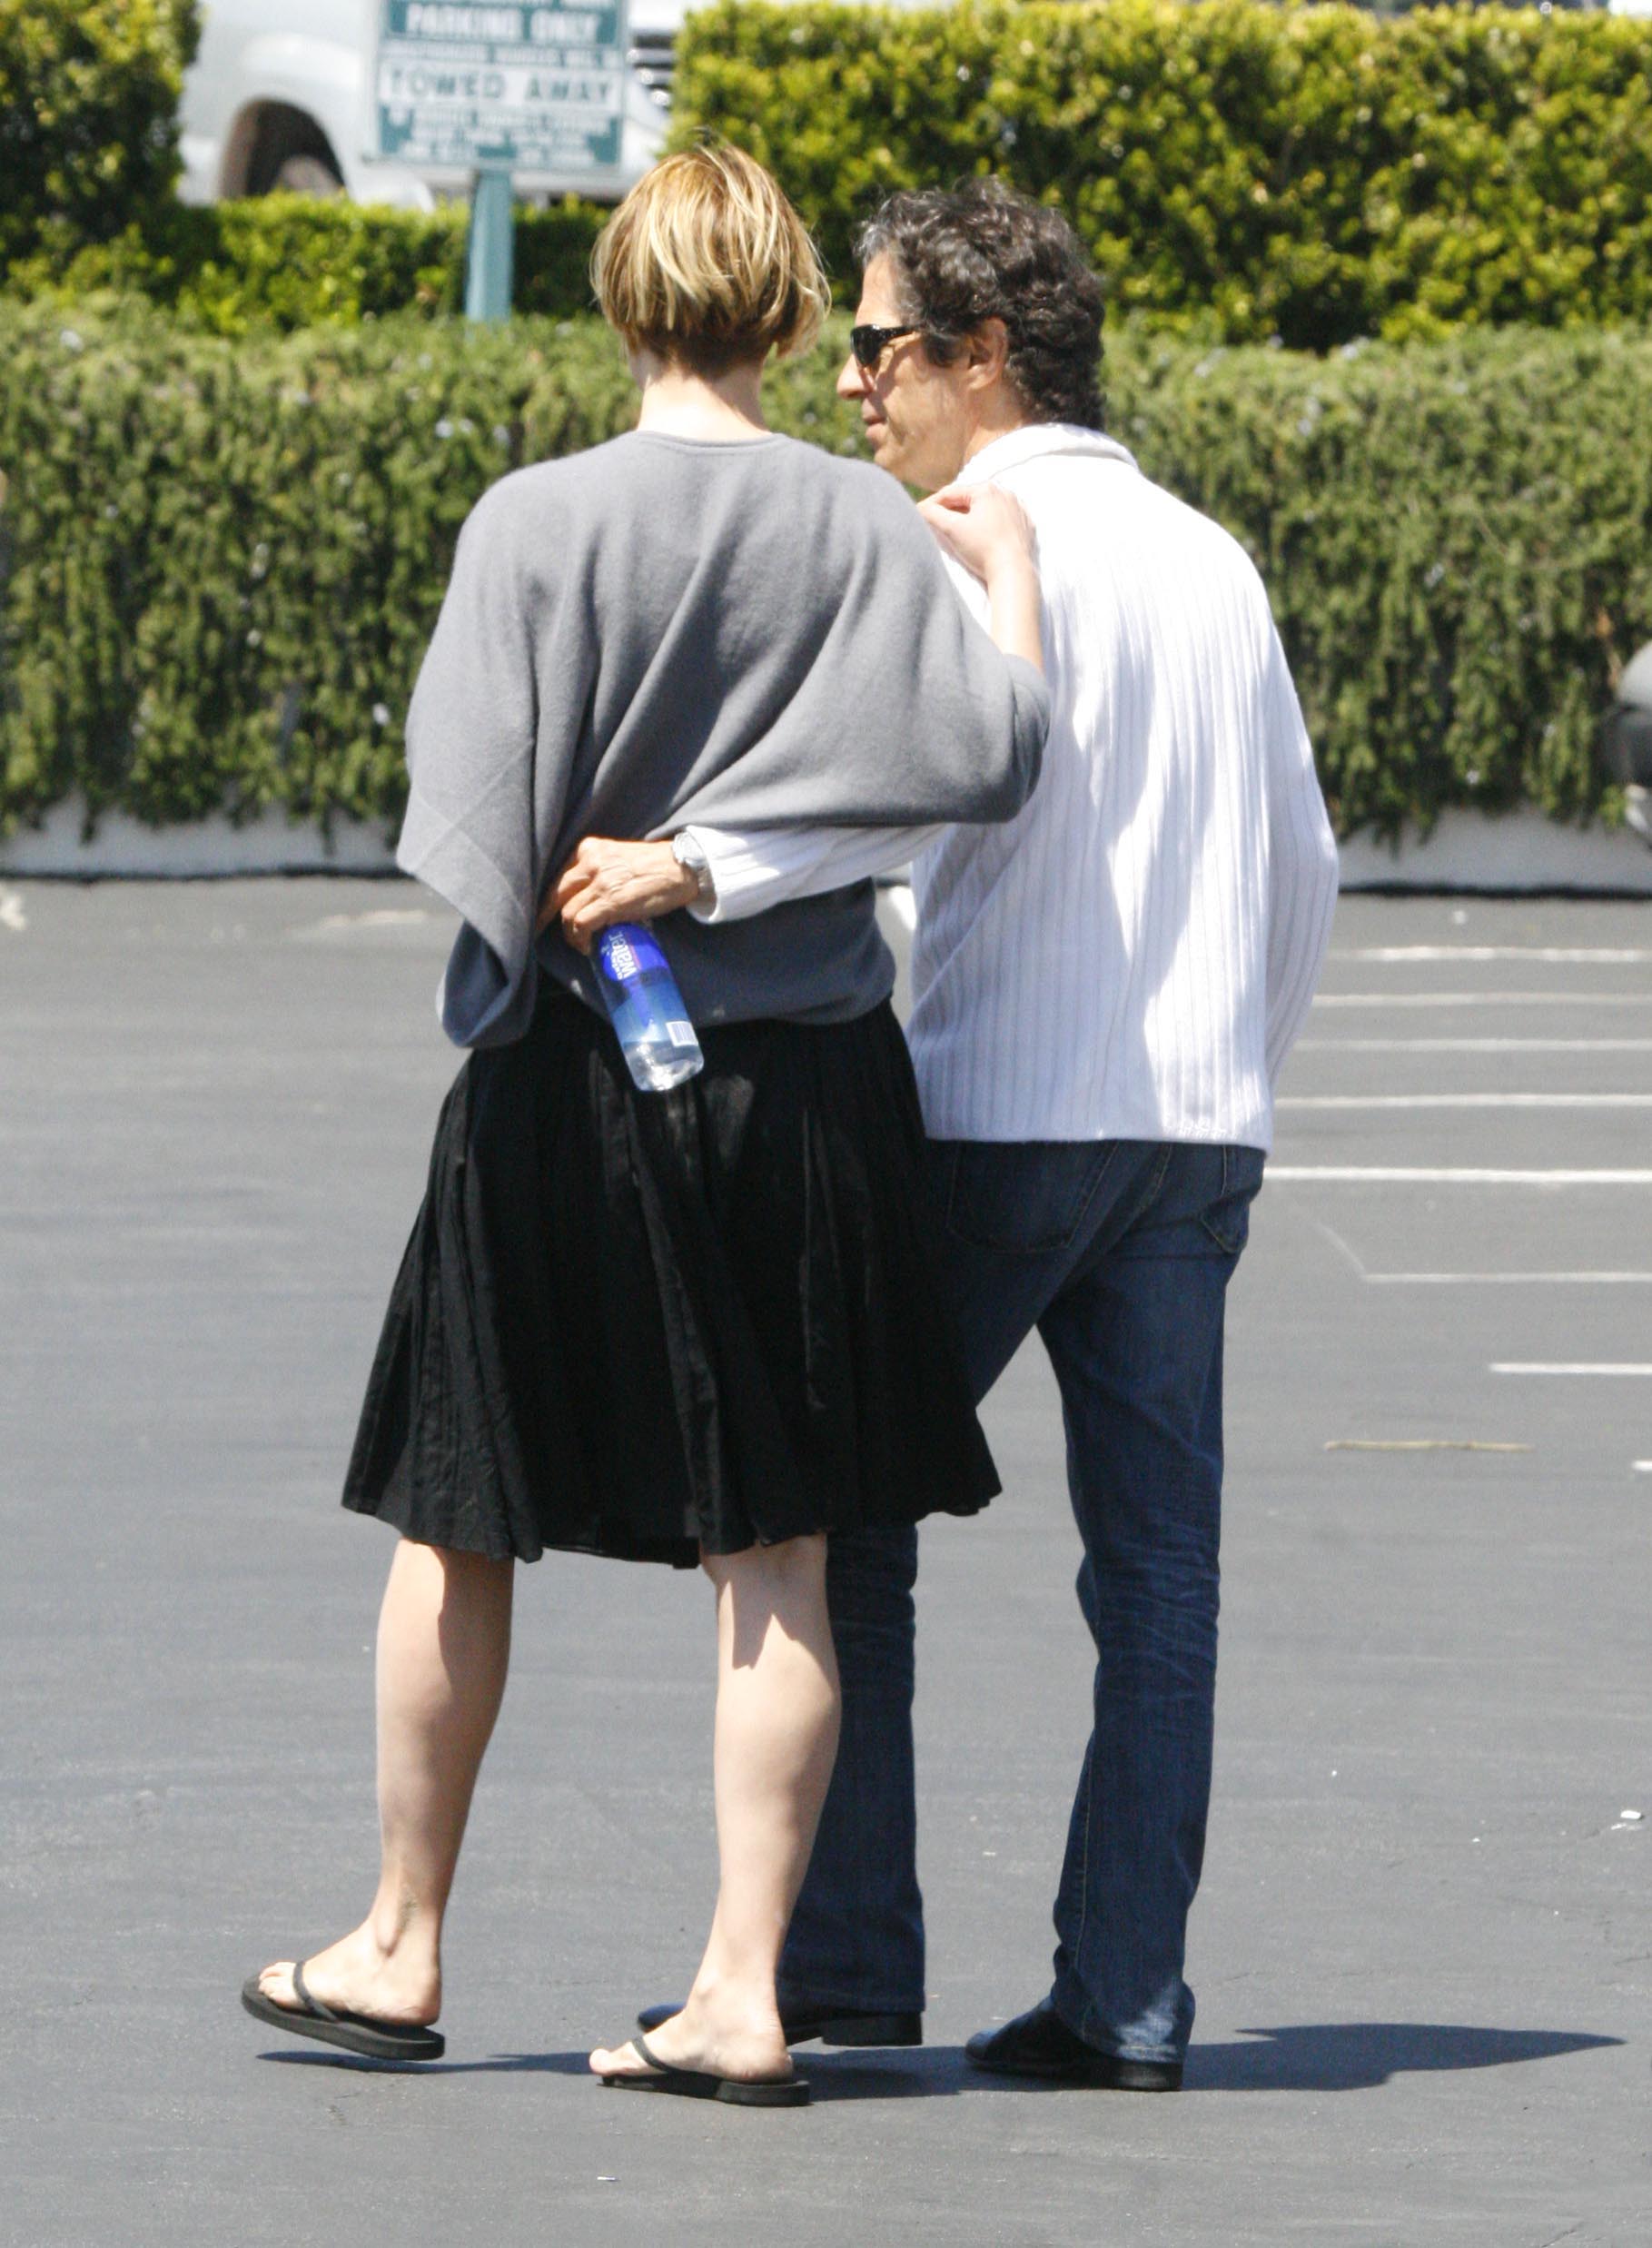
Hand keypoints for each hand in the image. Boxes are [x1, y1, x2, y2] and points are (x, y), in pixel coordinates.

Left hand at [540, 836, 698, 952]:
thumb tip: (587, 898)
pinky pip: (581, 923)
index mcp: (590, 849)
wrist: (682, 868)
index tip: (545, 912)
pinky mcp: (610, 901)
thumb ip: (599, 870)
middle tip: (540, 930)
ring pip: (567, 912)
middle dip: (545, 915)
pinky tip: (587, 946)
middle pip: (555, 893)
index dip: (549, 898)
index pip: (559, 875)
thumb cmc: (655, 866)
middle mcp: (590, 861)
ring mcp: (599, 882)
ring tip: (579, 942)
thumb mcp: (619, 857)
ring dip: (569, 933)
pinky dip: (580, 939)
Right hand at [917, 481, 1036, 585]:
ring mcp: (1019, 509)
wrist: (1014, 573)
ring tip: (959, 531)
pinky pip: (1004, 521)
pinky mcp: (1026, 525)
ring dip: (971, 517)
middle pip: (970, 500)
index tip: (920, 513)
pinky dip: (991, 526)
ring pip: (987, 510)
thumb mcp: (952, 529)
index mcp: (986, 489)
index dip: (932, 503)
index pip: (951, 493)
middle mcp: (1005, 493)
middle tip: (937, 523)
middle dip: (952, 510)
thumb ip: (932, 514)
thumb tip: (920, 508)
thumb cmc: (982, 549)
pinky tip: (984, 537)